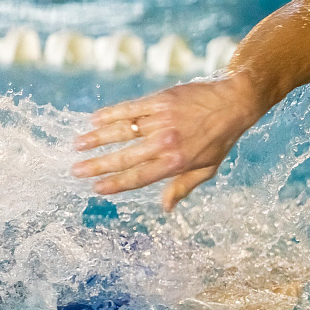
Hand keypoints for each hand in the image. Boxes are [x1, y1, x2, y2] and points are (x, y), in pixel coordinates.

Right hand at [72, 73, 261, 211]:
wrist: (234, 102)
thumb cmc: (220, 139)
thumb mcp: (207, 169)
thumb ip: (182, 187)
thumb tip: (165, 209)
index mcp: (176, 163)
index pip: (139, 177)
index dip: (115, 184)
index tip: (96, 188)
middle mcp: (166, 143)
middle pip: (124, 157)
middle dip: (97, 165)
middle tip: (76, 170)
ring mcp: (162, 120)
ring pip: (122, 131)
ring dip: (97, 139)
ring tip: (78, 145)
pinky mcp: (160, 100)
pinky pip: (129, 108)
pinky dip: (110, 114)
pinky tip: (94, 120)